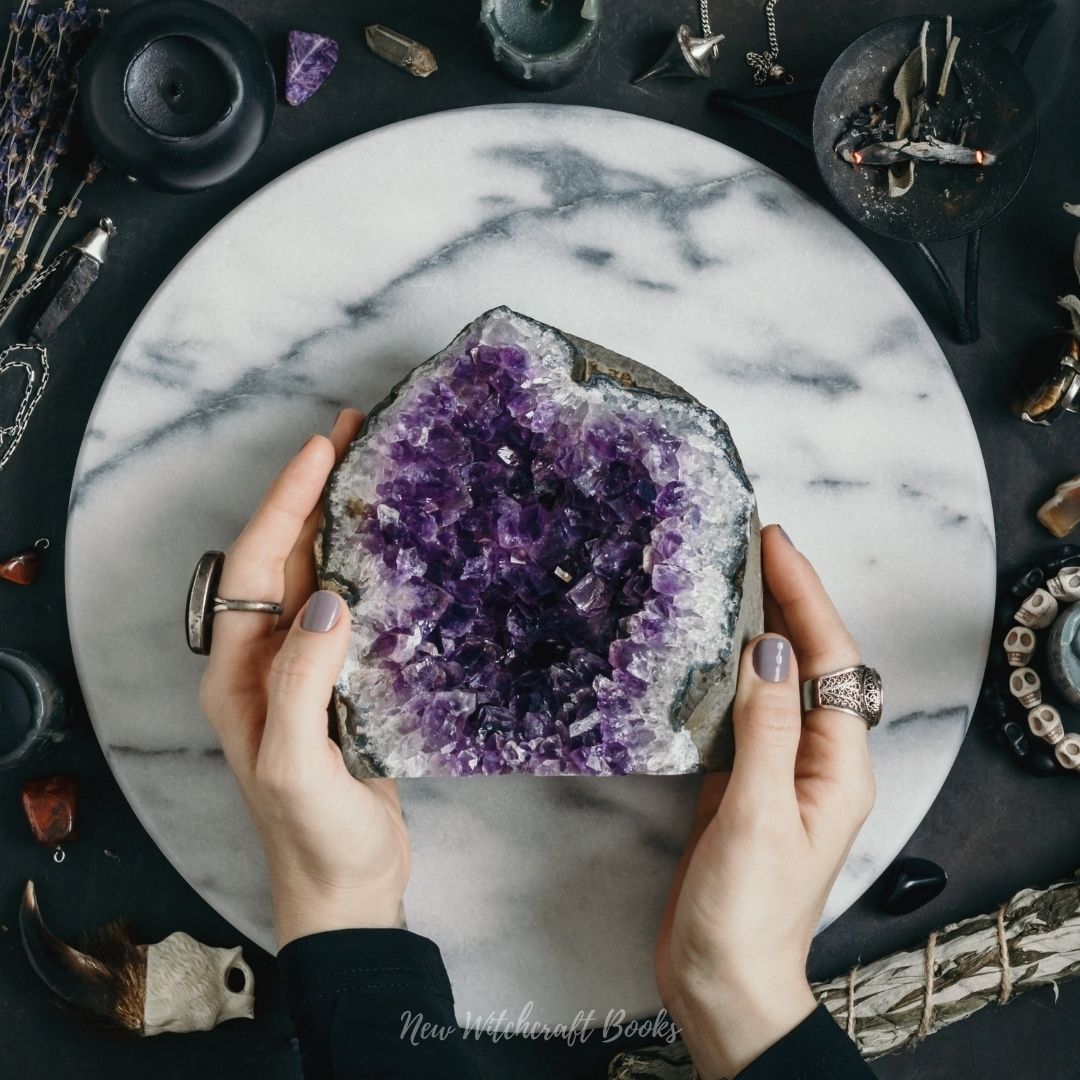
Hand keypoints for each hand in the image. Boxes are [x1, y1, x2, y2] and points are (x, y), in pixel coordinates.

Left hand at [197, 410, 410, 948]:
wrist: (345, 884)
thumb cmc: (312, 833)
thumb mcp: (296, 760)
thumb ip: (303, 680)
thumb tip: (329, 599)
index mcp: (238, 669)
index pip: (254, 563)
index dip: (286, 501)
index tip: (321, 448)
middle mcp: (263, 658)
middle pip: (280, 556)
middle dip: (309, 491)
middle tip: (349, 434)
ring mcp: (302, 667)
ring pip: (313, 573)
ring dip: (336, 519)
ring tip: (369, 469)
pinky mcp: (340, 680)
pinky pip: (346, 605)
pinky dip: (363, 563)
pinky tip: (391, 545)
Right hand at [655, 524, 875, 1078]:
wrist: (721, 980)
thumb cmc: (747, 910)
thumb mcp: (760, 814)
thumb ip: (768, 729)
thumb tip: (770, 648)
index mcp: (838, 765)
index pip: (831, 660)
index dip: (806, 597)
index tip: (775, 546)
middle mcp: (816, 759)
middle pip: (809, 662)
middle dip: (789, 600)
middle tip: (754, 544)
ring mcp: (778, 769)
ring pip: (775, 681)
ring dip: (759, 629)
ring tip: (732, 579)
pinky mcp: (742, 781)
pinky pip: (743, 710)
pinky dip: (727, 671)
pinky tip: (706, 649)